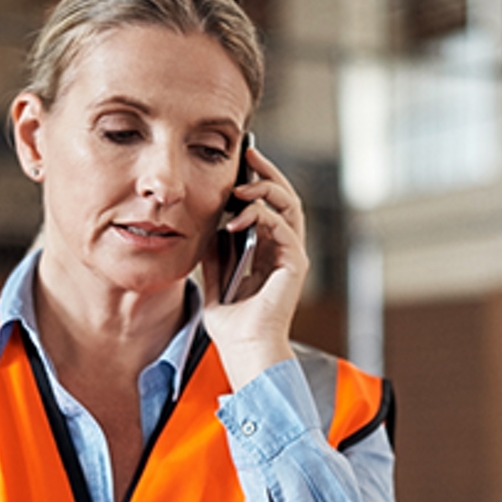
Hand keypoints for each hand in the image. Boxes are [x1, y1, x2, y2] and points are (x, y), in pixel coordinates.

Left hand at [202, 145, 306, 389]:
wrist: (243, 348)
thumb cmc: (232, 323)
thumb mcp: (215, 277)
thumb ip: (215, 252)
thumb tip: (206, 226)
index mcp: (269, 251)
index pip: (271, 205)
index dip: (259, 180)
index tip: (241, 161)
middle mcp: (285, 250)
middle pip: (285, 198)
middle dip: (268, 172)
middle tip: (249, 153)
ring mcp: (292, 255)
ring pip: (290, 206)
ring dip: (266, 189)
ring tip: (241, 185)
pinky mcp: (295, 264)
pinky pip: (284, 227)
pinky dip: (262, 217)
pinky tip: (237, 219)